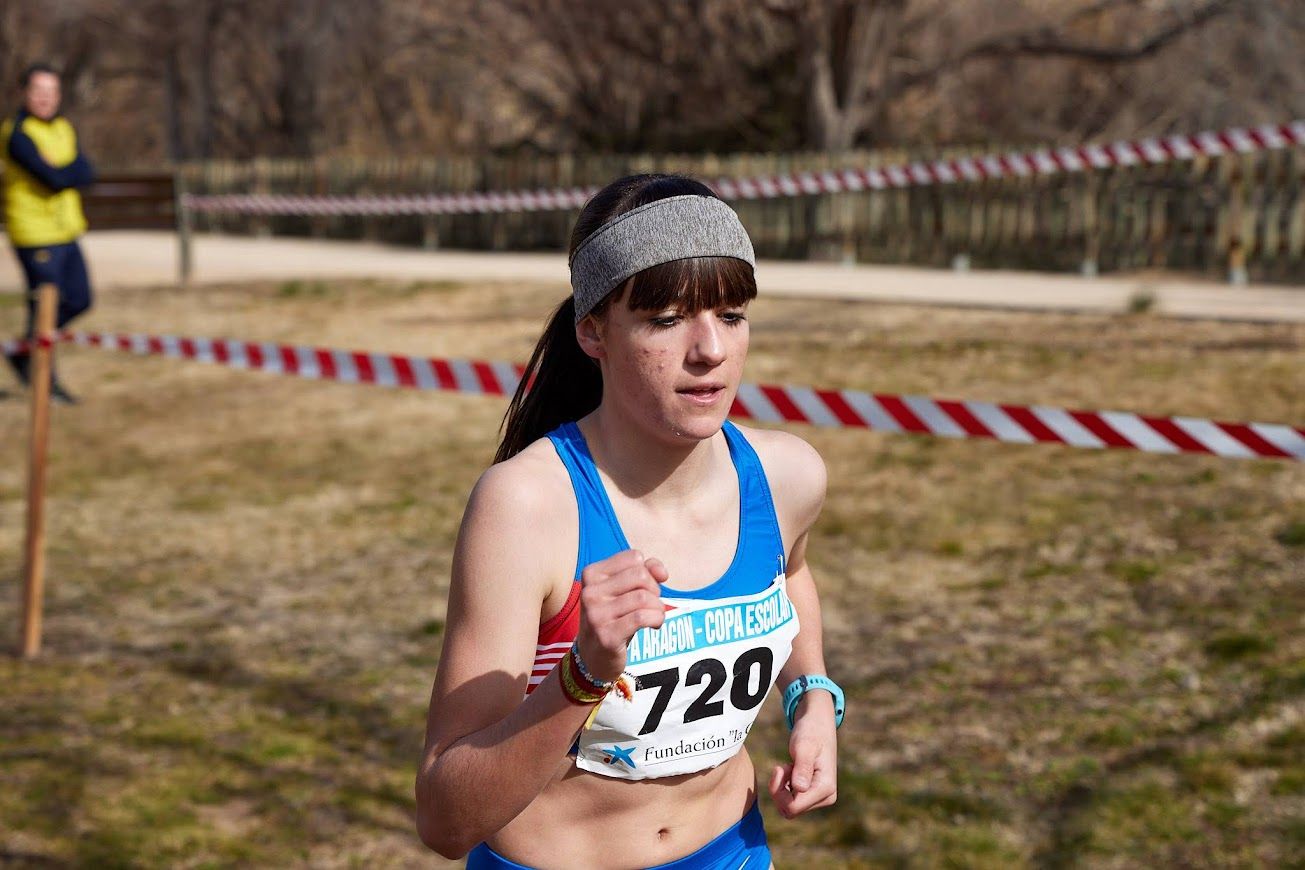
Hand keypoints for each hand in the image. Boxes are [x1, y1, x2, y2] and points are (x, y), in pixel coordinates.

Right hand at [576, 549, 668, 681]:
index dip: (648, 572)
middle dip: (654, 590)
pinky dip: (656, 619)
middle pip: (640, 576)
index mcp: (591, 574)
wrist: (593, 656)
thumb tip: (662, 572)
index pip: (634, 557)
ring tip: (654, 615)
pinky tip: (655, 625)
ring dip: (658, 607)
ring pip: (643, 598)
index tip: (646, 588)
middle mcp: (589, 592)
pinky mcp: (607, 635)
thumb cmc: (613, 617)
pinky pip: (642, 617)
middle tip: (651, 604)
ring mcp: (596, 614)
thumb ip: (645, 571)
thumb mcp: (624, 590)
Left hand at [768, 694, 837, 817]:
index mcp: (826, 788)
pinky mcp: (813, 795)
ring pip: (789, 807)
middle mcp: (826, 797)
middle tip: (781, 766)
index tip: (779, 767)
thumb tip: (799, 788)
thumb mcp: (803, 746)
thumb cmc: (810, 731)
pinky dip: (785, 787)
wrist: (817, 722)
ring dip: (782, 788)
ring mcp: (820, 797)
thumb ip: (802, 767)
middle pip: (789, 810)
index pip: (793, 807)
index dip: (778, 791)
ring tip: (788, 766)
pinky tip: (791, 769)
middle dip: (779, 790)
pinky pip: (791, 801)